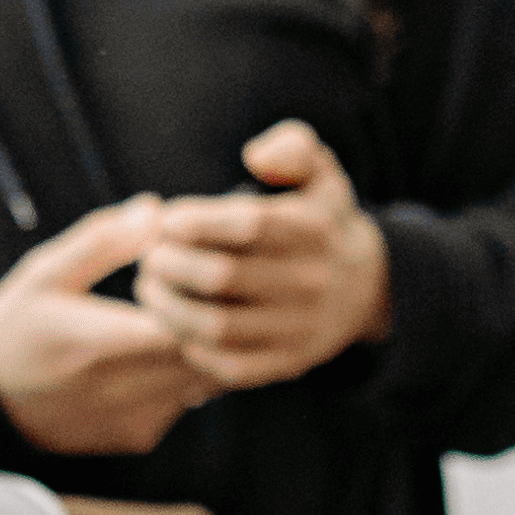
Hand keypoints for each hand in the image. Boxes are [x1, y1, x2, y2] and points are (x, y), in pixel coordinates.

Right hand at [0, 198, 217, 454]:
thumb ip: (100, 242)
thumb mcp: (44, 274)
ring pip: (209, 380)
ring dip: (216, 346)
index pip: (185, 322)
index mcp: (98, 341)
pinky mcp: (141, 435)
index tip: (204, 268)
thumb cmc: (16, 328)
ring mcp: (136, 417)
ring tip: (206, 313)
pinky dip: (194, 373)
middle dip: (223, 316)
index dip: (208, 293)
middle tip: (223, 286)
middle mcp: (123, 388)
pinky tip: (175, 349)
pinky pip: (190, 402)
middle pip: (209, 352)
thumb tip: (155, 210)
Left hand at [133, 122, 392, 390]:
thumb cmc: (320, 220)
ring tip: (149, 288)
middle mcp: (313, 281)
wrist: (367, 287)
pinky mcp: (292, 362)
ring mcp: (303, 327)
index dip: (196, 222)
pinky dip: (194, 348)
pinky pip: (231, 366)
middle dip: (170, 264)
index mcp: (316, 229)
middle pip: (223, 277)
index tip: (167, 220)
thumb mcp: (320, 172)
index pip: (248, 225)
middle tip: (148, 255)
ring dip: (169, 309)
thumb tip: (256, 157)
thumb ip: (292, 148)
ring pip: (219, 327)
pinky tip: (176, 324)